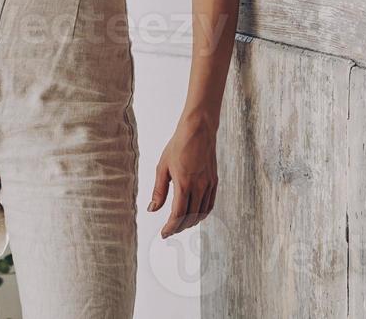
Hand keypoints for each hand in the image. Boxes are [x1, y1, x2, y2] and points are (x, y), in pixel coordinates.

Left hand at [147, 112, 218, 238]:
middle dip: (179, 227)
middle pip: (190, 217)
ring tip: (180, 224)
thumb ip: (158, 191)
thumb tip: (152, 209)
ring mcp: (209, 185)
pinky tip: (195, 215)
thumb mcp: (162, 167)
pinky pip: (210, 205)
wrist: (198, 131)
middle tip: (169, 230)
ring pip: (201, 213)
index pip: (178, 214)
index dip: (170, 227)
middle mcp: (199, 187)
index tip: (164, 234)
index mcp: (184, 183)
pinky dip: (202, 214)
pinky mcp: (214, 182)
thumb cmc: (178, 146)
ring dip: (190, 222)